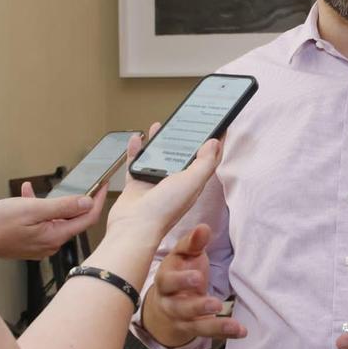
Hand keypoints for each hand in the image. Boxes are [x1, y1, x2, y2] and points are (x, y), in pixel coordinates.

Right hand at [0, 181, 105, 260]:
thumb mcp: (32, 209)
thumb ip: (62, 206)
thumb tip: (87, 203)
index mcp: (56, 235)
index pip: (87, 218)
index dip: (98, 200)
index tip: (103, 184)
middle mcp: (52, 243)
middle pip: (73, 219)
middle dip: (74, 200)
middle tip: (79, 182)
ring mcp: (41, 244)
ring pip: (55, 218)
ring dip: (50, 202)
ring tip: (35, 189)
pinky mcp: (31, 242)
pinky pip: (42, 222)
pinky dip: (37, 208)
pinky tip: (26, 194)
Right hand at [105, 123, 222, 238]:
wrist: (133, 227)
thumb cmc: (163, 210)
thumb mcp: (191, 182)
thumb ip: (204, 163)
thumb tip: (214, 143)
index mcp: (191, 183)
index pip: (206, 159)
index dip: (211, 143)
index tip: (215, 125)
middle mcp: (174, 183)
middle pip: (180, 155)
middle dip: (182, 138)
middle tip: (184, 120)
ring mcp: (154, 183)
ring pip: (158, 157)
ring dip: (158, 141)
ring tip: (159, 127)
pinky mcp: (137, 184)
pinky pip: (136, 163)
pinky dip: (136, 151)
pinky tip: (136, 139)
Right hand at [141, 223, 246, 347]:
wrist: (165, 303)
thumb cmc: (178, 272)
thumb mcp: (183, 255)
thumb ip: (193, 243)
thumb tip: (203, 228)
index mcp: (165, 281)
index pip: (168, 281)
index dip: (181, 280)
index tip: (198, 277)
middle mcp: (169, 303)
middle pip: (180, 308)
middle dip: (197, 307)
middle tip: (216, 304)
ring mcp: (181, 319)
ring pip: (195, 325)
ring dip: (215, 325)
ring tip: (233, 325)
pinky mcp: (194, 329)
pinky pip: (208, 333)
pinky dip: (224, 333)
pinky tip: (241, 331)